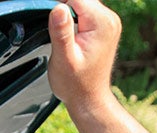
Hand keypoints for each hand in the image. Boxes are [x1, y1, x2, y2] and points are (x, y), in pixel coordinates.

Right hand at [47, 0, 121, 115]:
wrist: (89, 99)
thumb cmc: (76, 85)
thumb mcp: (64, 59)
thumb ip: (61, 32)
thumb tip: (58, 8)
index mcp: (101, 23)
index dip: (57, 3)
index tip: (48, 18)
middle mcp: (108, 19)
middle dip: (62, 6)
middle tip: (55, 32)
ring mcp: (107, 22)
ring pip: (81, 2)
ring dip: (67, 10)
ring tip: (61, 36)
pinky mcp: (102, 26)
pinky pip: (84, 10)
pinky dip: (72, 15)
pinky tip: (67, 32)